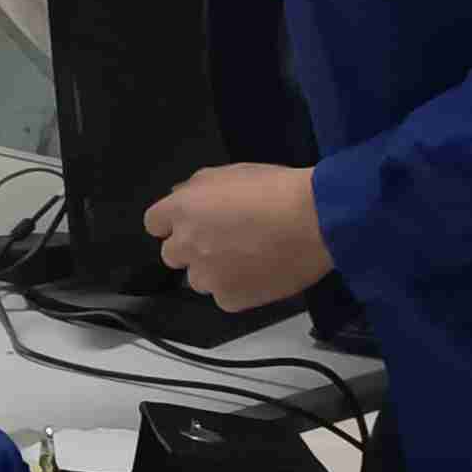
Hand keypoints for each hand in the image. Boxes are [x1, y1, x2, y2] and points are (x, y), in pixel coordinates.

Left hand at [145, 163, 329, 313]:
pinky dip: (239, 289)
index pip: (154, 224)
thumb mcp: (231, 172)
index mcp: (182, 209)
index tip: (192, 225)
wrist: (317, 221)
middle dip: (193, 248)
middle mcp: (187, 244)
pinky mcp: (229, 299)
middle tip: (225, 241)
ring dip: (214, 271)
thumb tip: (179, 196)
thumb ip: (196, 186)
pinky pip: (224, 298)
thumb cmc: (278, 191)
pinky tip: (260, 273)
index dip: (173, 224)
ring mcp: (207, 275)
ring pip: (198, 279)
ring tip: (248, 258)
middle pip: (172, 254)